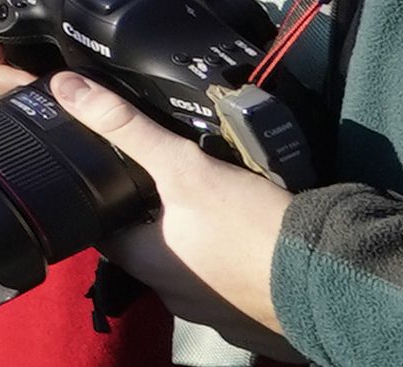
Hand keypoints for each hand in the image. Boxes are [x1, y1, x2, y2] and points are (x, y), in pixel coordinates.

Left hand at [35, 72, 297, 343]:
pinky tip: (242, 232)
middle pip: (144, 244)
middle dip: (151, 214)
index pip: (98, 225)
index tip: (103, 170)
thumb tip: (68, 90)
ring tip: (207, 201)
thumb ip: (125, 127)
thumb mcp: (185, 167)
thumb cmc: (257, 230)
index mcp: (145, 264)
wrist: (334, 275)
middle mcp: (172, 292)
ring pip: (188, 262)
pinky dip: (227, 255)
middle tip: (166, 181)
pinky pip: (226, 279)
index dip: (97, 194)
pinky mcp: (249, 312)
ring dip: (192, 235)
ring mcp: (212, 307)